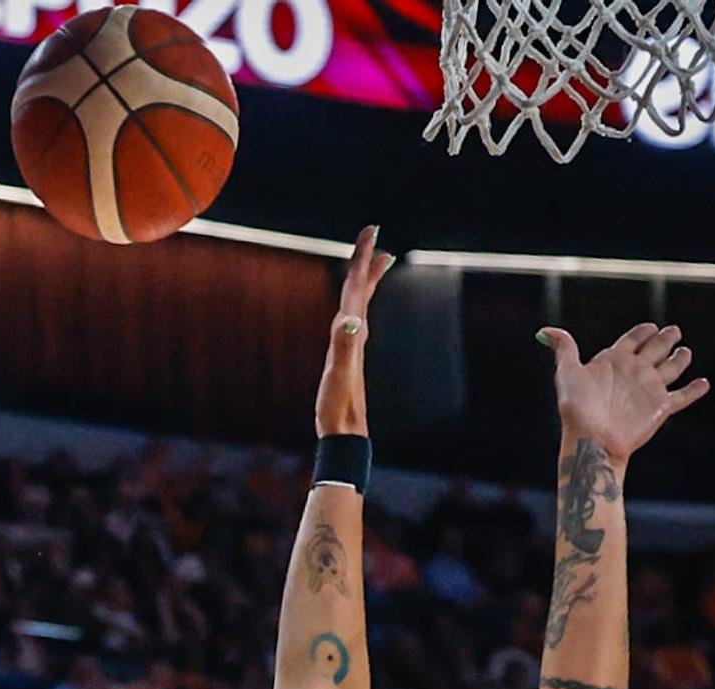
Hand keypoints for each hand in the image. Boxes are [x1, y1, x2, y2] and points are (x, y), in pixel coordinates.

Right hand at [315, 226, 392, 436]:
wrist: (346, 432)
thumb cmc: (339, 405)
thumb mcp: (338, 373)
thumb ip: (344, 346)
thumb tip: (350, 321)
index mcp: (353, 331)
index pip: (357, 286)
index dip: (362, 256)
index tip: (371, 228)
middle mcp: (357, 333)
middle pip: (362, 289)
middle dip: (366, 260)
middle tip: (373, 233)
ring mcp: (354, 344)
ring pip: (361, 303)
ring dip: (366, 280)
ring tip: (376, 261)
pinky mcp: (348, 355)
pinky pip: (353, 320)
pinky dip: (355, 305)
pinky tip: (354, 309)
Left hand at [539, 323, 709, 463]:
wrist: (592, 439)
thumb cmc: (577, 408)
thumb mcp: (568, 373)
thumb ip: (564, 349)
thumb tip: (546, 330)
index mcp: (614, 361)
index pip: (632, 340)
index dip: (641, 332)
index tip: (649, 326)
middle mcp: (634, 372)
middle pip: (655, 349)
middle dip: (665, 339)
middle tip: (674, 330)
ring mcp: (649, 389)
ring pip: (672, 368)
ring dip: (680, 359)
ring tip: (684, 351)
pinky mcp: (661, 407)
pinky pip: (683, 396)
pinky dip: (695, 389)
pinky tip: (703, 382)